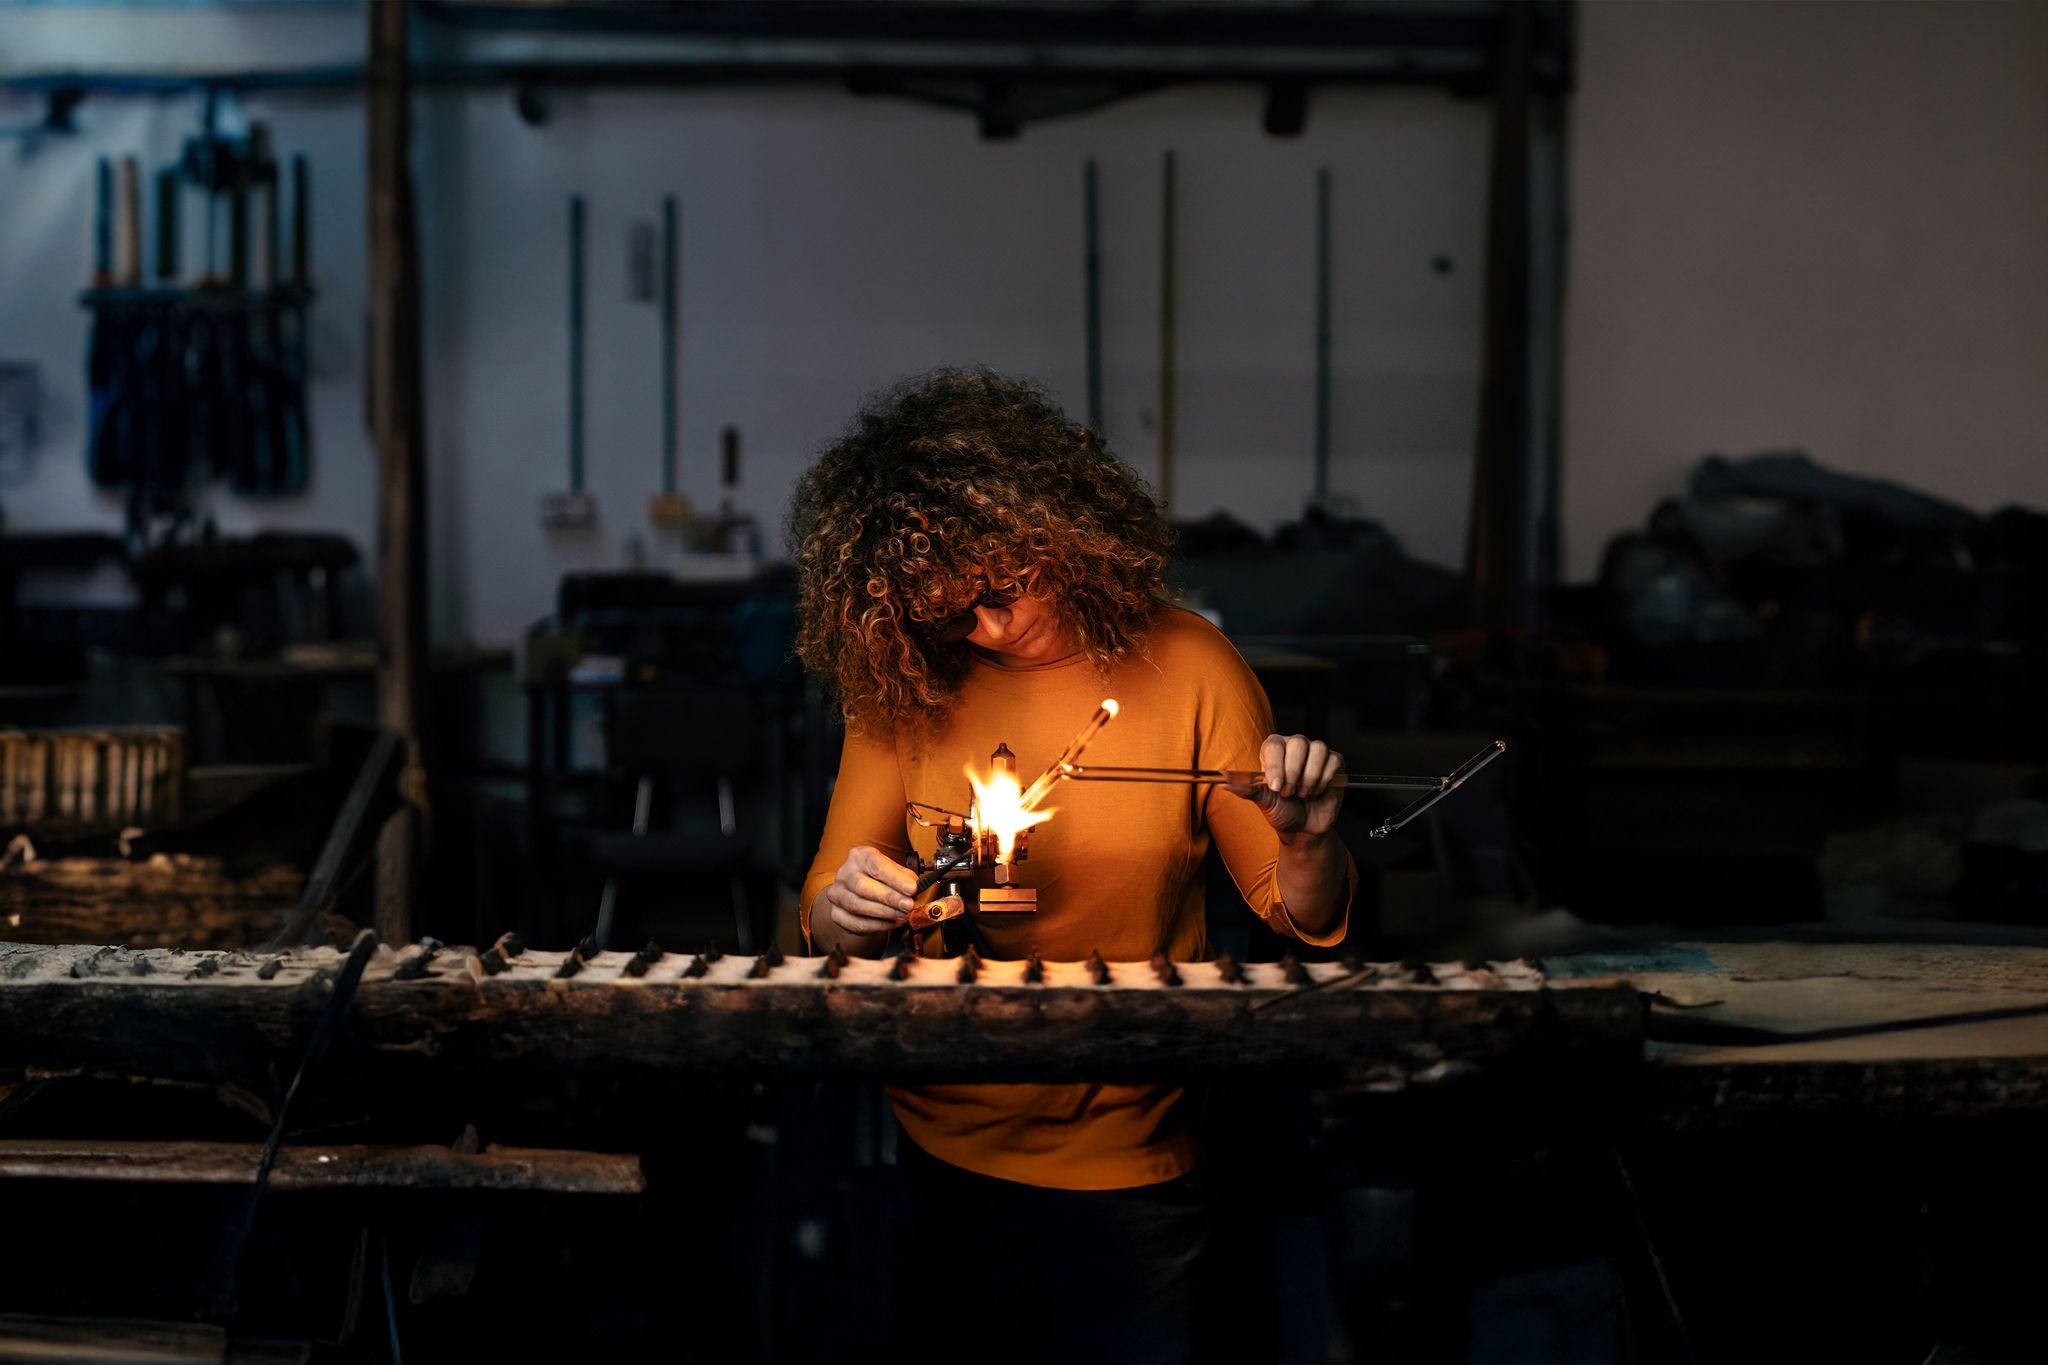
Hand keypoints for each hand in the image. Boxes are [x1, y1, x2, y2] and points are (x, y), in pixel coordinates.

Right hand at [819, 845, 916, 941]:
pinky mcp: (836, 914)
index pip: (876, 866)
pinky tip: (892, 923)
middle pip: (863, 887)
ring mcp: (837, 894)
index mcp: (859, 856)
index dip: (895, 878)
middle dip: (889, 898)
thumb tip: (915, 886)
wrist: (860, 895)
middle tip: (908, 905)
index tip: (912, 889)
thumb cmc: (880, 879)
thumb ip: (904, 876)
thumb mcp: (894, 871)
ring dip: (885, 913)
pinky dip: (877, 925)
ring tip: (903, 915)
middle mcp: (844, 873)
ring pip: (857, 906)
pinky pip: (856, 923)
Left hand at [1229, 734, 1343, 837]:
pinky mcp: (1334, 762)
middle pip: (1297, 743)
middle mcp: (1294, 747)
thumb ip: (1246, 789)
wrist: (1304, 829)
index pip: (1274, 745)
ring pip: (1317, 749)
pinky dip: (1324, 780)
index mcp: (1274, 751)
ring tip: (1303, 794)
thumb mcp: (1263, 802)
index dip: (1276, 766)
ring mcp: (1315, 753)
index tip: (1276, 787)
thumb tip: (1223, 781)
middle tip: (1289, 793)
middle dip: (1293, 773)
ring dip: (1310, 777)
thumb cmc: (1282, 811)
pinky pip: (1333, 761)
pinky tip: (1317, 792)